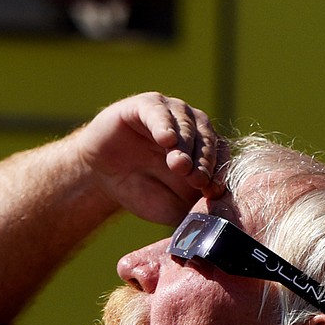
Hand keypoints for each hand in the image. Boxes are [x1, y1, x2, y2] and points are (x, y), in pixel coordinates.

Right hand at [76, 92, 226, 225]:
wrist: (101, 178)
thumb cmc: (144, 190)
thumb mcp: (172, 206)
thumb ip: (194, 208)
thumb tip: (217, 218)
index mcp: (206, 150)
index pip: (222, 157)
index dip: (219, 173)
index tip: (212, 192)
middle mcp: (193, 127)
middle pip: (208, 140)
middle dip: (203, 161)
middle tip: (196, 179)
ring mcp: (170, 113)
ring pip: (187, 124)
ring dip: (185, 145)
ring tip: (179, 164)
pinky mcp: (145, 106)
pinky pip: (158, 111)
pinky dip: (164, 124)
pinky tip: (166, 139)